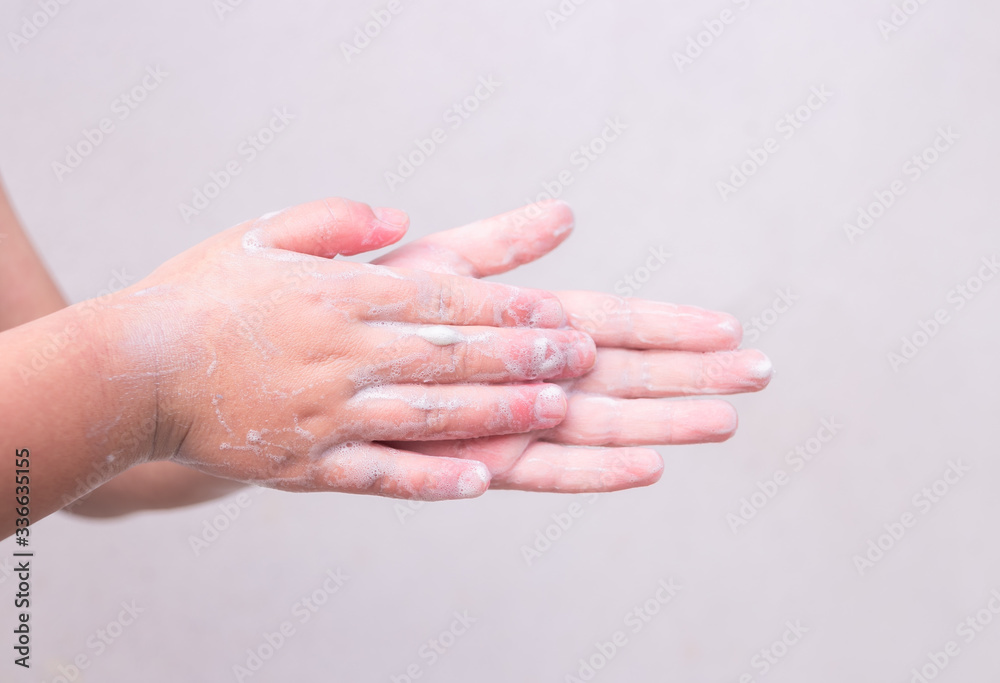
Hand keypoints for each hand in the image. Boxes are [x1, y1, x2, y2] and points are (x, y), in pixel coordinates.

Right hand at [105, 198, 596, 498]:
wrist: (130, 369)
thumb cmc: (200, 295)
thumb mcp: (261, 234)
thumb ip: (335, 221)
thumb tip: (401, 215)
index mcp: (335, 295)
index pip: (439, 299)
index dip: (504, 307)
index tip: (557, 309)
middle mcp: (340, 355)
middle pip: (448, 356)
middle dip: (522, 355)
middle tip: (584, 356)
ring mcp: (325, 415)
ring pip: (428, 416)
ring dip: (497, 412)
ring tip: (556, 409)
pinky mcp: (306, 465)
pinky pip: (377, 477)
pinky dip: (430, 480)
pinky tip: (480, 482)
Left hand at [375, 200, 771, 491]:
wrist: (308, 363)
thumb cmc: (371, 309)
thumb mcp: (440, 265)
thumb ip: (501, 245)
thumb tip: (565, 213)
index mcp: (525, 324)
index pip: (614, 320)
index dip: (671, 324)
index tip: (730, 326)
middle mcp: (530, 375)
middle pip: (626, 373)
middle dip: (693, 373)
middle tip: (761, 373)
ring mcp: (513, 419)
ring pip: (602, 423)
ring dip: (663, 421)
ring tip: (726, 418)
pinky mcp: (485, 460)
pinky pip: (547, 469)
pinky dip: (595, 471)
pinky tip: (647, 464)